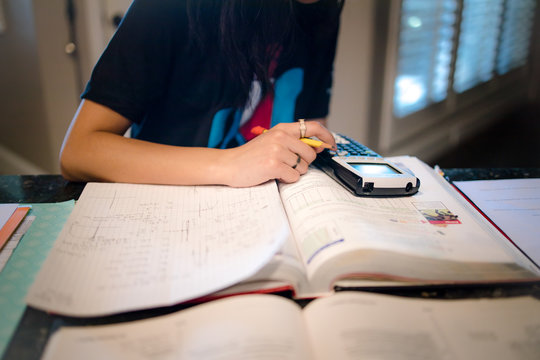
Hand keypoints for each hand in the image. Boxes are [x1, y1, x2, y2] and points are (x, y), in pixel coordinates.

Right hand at [219, 121, 335, 186]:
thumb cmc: (251, 156)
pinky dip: (286, 179)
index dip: (327, 136)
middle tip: (287, 164)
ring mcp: (277, 150)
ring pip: (303, 167)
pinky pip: (293, 177)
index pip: (313, 127)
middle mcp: (281, 136)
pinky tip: (273, 175)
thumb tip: (318, 147)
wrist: (229, 165)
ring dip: (293, 172)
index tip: (332, 145)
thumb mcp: (272, 142)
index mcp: (282, 129)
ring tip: (277, 169)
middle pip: (310, 153)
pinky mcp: (273, 164)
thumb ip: (293, 142)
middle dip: (304, 163)